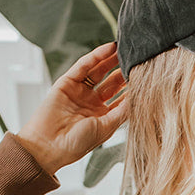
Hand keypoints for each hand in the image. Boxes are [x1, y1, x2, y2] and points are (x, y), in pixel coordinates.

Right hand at [14, 42, 128, 174]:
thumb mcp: (106, 127)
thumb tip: (139, 96)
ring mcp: (79, 92)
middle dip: (123, 71)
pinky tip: (108, 48)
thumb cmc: (76, 144)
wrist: (48, 146)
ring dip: (111, 60)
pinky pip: (83, 66)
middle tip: (137, 59)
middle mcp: (91, 103)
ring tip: (124, 49)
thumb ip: (122, 111)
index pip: (120, 98)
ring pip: (98, 71)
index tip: (146, 76)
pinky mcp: (66, 83)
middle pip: (110, 82)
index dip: (131, 87)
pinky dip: (96, 56)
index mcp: (102, 117)